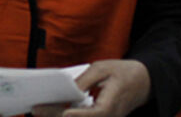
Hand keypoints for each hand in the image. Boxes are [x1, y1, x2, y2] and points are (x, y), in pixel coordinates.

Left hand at [32, 60, 150, 116]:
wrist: (145, 81)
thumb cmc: (123, 72)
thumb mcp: (102, 68)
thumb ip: (84, 80)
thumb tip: (67, 90)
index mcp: (113, 103)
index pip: (95, 113)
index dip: (76, 114)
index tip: (59, 112)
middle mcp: (111, 116)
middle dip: (57, 116)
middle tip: (36, 109)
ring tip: (40, 110)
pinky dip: (69, 115)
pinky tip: (52, 110)